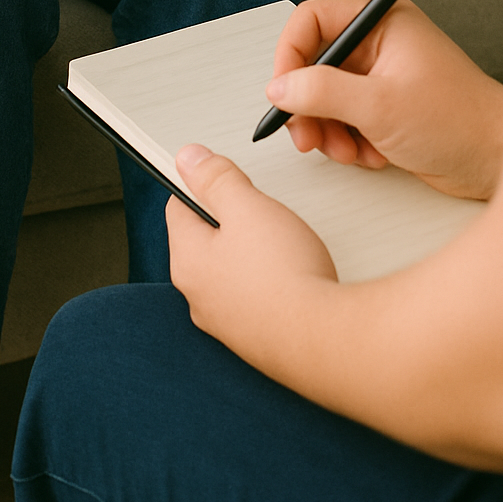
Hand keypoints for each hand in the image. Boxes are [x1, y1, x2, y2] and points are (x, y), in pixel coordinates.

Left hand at [167, 145, 336, 380]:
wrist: (324, 341)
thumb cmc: (284, 275)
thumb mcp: (248, 207)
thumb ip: (216, 179)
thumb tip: (188, 160)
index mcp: (187, 261)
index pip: (178, 208)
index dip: (201, 184)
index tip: (222, 177)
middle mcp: (199, 297)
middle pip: (206, 240)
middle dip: (232, 221)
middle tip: (261, 213)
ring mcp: (226, 323)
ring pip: (231, 271)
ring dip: (252, 253)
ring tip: (282, 246)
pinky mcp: (255, 340)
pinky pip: (254, 299)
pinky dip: (269, 284)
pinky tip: (293, 277)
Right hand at [265, 0, 502, 199]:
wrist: (498, 160)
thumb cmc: (460, 122)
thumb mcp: (380, 107)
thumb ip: (323, 93)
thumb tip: (280, 88)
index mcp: (383, 21)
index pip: (312, 20)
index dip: (290, 55)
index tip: (283, 91)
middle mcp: (379, 43)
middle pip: (313, 63)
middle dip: (307, 104)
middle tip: (306, 136)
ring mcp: (380, 76)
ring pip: (323, 96)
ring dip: (327, 129)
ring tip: (347, 152)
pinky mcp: (383, 107)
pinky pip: (342, 119)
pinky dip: (346, 141)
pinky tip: (371, 155)